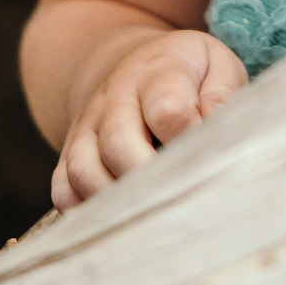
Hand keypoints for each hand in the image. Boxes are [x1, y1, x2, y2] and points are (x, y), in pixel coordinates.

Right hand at [51, 29, 246, 209]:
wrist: (132, 64)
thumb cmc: (188, 74)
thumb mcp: (217, 65)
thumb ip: (223, 95)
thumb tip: (214, 129)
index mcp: (158, 71)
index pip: (169, 110)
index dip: (189, 141)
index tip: (208, 158)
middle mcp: (115, 98)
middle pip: (119, 144)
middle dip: (151, 180)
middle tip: (180, 199)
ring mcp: (87, 126)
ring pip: (83, 170)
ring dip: (116, 201)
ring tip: (151, 216)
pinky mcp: (69, 153)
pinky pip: (62, 188)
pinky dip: (83, 211)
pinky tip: (117, 220)